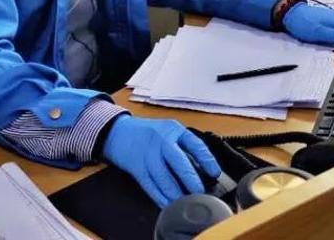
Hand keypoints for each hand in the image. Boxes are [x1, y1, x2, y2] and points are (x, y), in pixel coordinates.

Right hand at [102, 115, 220, 207]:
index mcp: (173, 129)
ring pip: (164, 178)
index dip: (207, 160)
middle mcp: (161, 141)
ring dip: (176, 193)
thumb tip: (204, 168)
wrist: (118, 132)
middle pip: (179, 162)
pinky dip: (161, 198)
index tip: (214, 173)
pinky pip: (151, 187)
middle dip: (191, 180)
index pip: (194, 144)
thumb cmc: (148, 133)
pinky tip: (169, 203)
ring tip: (186, 201)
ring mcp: (148, 155)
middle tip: (200, 192)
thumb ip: (184, 145)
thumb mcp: (168, 130)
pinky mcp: (138, 169)